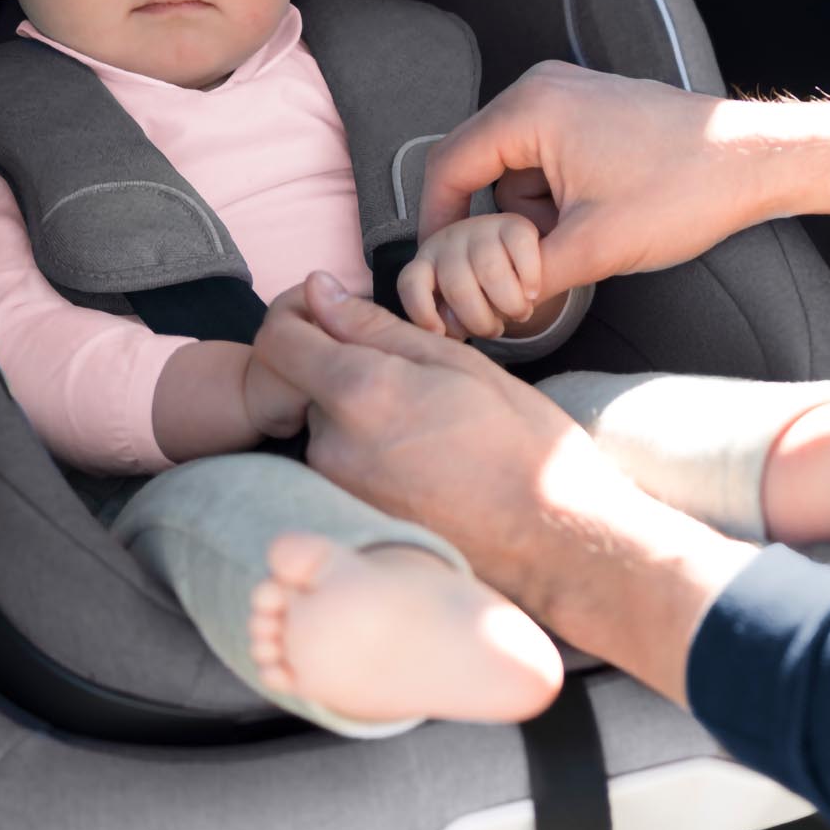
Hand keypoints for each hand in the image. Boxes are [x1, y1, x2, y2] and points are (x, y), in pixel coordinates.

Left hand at [253, 272, 607, 603]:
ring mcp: (337, 488)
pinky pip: (342, 466)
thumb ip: (376, 327)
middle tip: (416, 384)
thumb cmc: (520, 441)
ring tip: (429, 431)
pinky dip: (371, 455)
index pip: (280, 339)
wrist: (549, 538)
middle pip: (307, 384)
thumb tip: (318, 290)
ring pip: (328, 426)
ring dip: (362, 417)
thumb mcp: (458, 364)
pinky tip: (424, 465)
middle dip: (347, 372)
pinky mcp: (349, 517)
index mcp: (360, 391)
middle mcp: (332, 444)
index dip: (301, 317)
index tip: (334, 317)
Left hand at [399, 212, 544, 340]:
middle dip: (480, 320)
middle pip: (457, 287)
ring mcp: (481, 229)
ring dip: (509, 304)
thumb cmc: (478, 289)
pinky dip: (529, 277)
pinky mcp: (514, 224)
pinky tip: (532, 293)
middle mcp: (449, 241)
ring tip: (519, 314)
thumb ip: (449, 321)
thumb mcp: (456, 307)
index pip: (411, 283)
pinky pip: (521, 248)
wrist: (511, 255)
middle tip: (496, 330)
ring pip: (490, 271)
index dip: (422, 311)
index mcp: (426, 262)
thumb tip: (451, 329)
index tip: (439, 333)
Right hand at [415, 62, 751, 295]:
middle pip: (478, 166)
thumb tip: (486, 301)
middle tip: (507, 270)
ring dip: (529, 214)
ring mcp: (568, 94)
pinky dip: (555, 196)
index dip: (435, 225)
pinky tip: (592, 222)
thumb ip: (527, 276)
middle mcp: (541, 88)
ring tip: (575, 244)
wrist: (756, 160)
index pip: (447, 167)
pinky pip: (545, 157)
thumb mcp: (595, 248)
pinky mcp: (592, 109)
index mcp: (530, 109)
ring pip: (514, 168)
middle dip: (490, 224)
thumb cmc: (687, 189)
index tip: (437, 269)